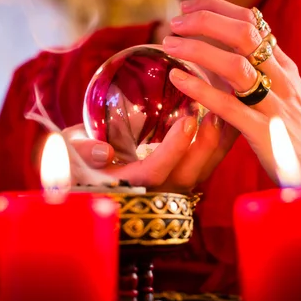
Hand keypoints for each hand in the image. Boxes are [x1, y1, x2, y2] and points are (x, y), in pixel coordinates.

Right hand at [61, 113, 237, 191]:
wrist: (86, 171)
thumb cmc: (77, 158)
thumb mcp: (70, 153)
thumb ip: (81, 152)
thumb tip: (102, 151)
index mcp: (127, 184)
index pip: (156, 173)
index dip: (173, 149)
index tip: (187, 120)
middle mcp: (154, 190)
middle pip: (188, 174)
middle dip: (205, 144)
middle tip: (216, 111)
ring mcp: (171, 185)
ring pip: (203, 170)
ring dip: (218, 142)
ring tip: (229, 110)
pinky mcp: (182, 176)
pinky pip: (207, 162)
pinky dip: (220, 141)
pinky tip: (229, 116)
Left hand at [163, 0, 300, 186]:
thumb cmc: (298, 133)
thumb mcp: (287, 91)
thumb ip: (267, 64)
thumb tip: (246, 29)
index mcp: (283, 66)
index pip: (251, 21)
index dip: (216, 9)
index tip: (187, 8)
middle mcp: (281, 78)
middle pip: (243, 33)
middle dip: (205, 21)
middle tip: (174, 23)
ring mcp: (274, 105)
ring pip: (235, 65)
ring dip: (198, 50)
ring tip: (170, 45)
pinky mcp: (264, 133)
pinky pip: (228, 106)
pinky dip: (200, 89)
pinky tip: (178, 78)